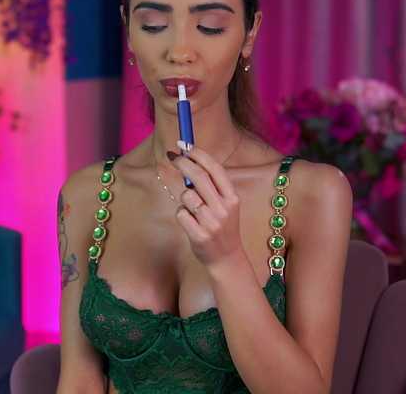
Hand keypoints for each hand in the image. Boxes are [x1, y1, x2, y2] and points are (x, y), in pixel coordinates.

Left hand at [168, 145, 243, 270]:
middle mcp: (224, 208)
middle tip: (172, 156)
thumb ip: (212, 187)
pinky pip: (181, 213)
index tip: (185, 146)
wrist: (227, 258)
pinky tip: (190, 223)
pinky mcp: (199, 235)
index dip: (198, 154)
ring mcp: (212, 222)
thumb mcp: (226, 205)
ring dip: (184, 198)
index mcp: (232, 198)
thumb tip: (188, 161)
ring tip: (193, 210)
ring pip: (186, 196)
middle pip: (199, 177)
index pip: (215, 169)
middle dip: (183, 163)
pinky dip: (181, 214)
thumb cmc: (222, 226)